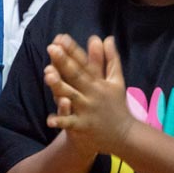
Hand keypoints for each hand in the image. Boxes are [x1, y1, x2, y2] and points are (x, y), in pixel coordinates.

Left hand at [43, 34, 134, 156]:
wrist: (125, 135)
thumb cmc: (117, 105)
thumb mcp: (116, 81)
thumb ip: (110, 59)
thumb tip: (107, 37)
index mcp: (99, 81)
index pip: (84, 62)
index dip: (73, 50)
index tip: (61, 37)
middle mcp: (92, 93)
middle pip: (76, 75)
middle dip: (64, 61)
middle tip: (52, 47)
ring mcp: (87, 109)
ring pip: (71, 96)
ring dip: (60, 86)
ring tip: (48, 75)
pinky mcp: (83, 126)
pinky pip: (70, 123)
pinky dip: (61, 122)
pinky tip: (50, 120)